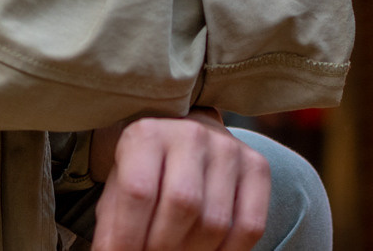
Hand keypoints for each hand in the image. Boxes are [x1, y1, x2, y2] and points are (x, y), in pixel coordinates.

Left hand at [90, 110, 270, 250]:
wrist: (182, 140)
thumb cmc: (143, 172)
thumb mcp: (117, 189)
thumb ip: (115, 224)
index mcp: (147, 134)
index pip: (139, 191)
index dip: (128, 236)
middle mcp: (192, 134)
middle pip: (182, 206)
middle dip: (161, 248)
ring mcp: (228, 149)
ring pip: (214, 223)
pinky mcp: (257, 167)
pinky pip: (250, 226)